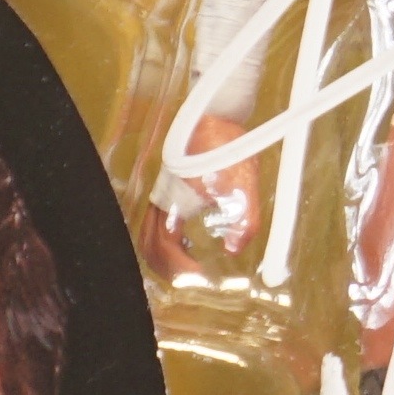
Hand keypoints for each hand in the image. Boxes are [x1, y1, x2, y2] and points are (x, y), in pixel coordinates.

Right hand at [147, 107, 260, 276]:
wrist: (214, 111)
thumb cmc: (228, 146)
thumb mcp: (243, 183)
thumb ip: (243, 218)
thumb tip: (235, 250)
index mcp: (172, 201)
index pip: (165, 246)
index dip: (180, 269)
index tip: (200, 280)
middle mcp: (160, 200)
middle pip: (150, 246)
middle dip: (169, 269)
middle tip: (192, 283)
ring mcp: (161, 193)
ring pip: (150, 235)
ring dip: (166, 256)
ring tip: (189, 269)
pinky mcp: (167, 188)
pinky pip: (157, 222)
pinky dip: (166, 241)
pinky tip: (188, 242)